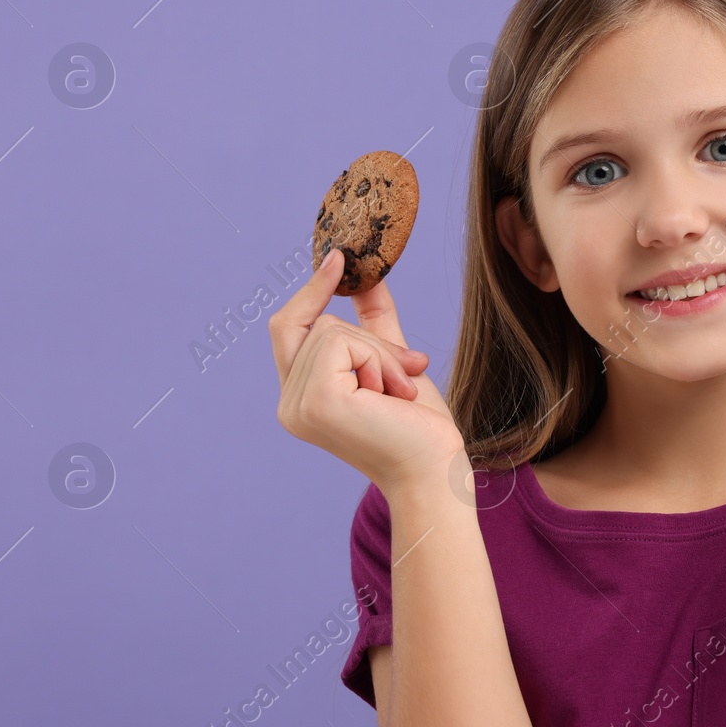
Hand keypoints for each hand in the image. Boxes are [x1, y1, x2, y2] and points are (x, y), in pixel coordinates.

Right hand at [269, 248, 464, 492]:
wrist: (437, 469)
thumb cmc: (418, 426)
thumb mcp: (393, 362)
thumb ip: (374, 324)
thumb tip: (366, 277)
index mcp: (300, 398)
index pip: (288, 328)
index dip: (311, 291)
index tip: (338, 257)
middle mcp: (289, 404)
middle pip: (317, 323)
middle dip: (371, 340)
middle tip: (408, 373)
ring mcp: (297, 404)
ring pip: (333, 330)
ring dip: (381, 355)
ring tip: (399, 394)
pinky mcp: (317, 399)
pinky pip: (342, 340)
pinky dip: (378, 360)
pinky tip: (393, 396)